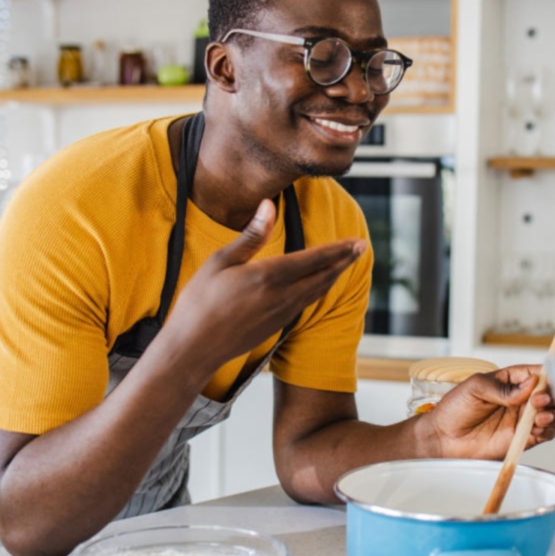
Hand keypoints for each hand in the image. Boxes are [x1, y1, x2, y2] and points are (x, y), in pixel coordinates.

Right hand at [164, 198, 367, 369]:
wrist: (193, 350)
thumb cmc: (199, 302)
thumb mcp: (220, 262)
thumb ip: (250, 236)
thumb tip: (268, 206)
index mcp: (268, 277)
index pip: (313, 259)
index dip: (338, 250)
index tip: (358, 242)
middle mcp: (281, 297)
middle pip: (323, 277)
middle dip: (344, 261)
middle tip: (361, 248)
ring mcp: (280, 315)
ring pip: (316, 292)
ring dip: (333, 276)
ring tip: (345, 264)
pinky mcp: (275, 327)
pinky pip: (305, 304)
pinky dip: (318, 291)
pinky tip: (318, 286)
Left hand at [423, 364, 554, 458]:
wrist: (443, 439)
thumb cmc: (455, 409)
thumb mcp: (475, 388)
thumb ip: (503, 388)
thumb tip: (530, 384)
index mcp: (511, 380)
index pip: (538, 373)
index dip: (551, 375)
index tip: (554, 379)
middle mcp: (521, 399)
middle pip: (551, 394)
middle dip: (552, 396)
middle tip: (540, 400)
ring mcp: (523, 419)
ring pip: (553, 413)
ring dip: (553, 413)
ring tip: (540, 415)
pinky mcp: (523, 439)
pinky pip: (545, 433)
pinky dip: (548, 430)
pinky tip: (538, 427)